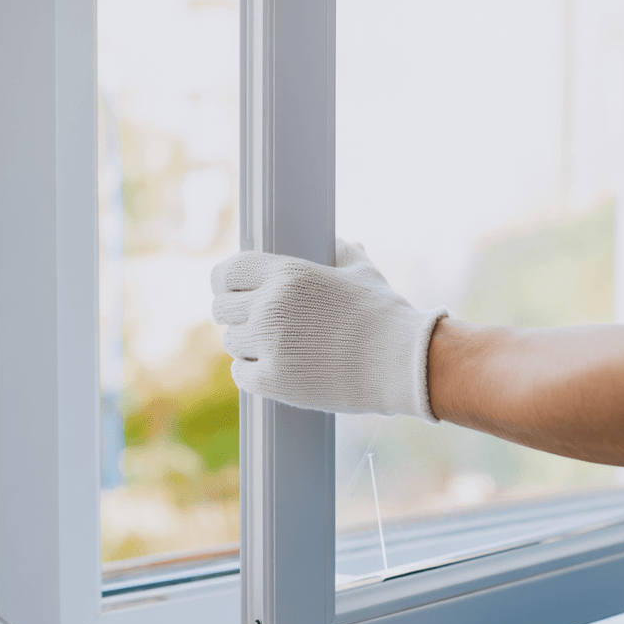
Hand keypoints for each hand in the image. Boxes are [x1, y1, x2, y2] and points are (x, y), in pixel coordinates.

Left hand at [210, 240, 447, 420]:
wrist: (402, 362)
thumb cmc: (384, 315)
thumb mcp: (363, 272)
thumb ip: (344, 252)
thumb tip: (342, 242)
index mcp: (287, 273)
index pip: (228, 272)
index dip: (226, 283)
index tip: (233, 292)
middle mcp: (270, 306)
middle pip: (222, 309)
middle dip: (237, 315)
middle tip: (258, 324)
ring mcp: (269, 345)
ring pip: (232, 342)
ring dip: (248, 345)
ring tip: (276, 348)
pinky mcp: (273, 381)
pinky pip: (241, 374)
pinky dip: (254, 372)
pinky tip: (276, 368)